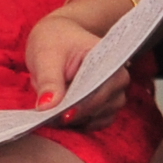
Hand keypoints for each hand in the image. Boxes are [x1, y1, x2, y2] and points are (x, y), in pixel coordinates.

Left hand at [23, 9, 130, 126]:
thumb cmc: (53, 40)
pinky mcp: (104, 103)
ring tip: (56, 119)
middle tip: (53, 119)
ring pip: (106, 115)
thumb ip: (49, 81)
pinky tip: (65, 122)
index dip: (87, 102)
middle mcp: (117, 75)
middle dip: (81, 114)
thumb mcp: (46, 56)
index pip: (106, 84)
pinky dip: (84, 125)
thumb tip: (47, 107)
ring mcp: (112, 91)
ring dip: (82, 121)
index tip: (65, 115)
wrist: (56, 37)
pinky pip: (101, 121)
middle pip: (110, 103)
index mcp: (108, 57)